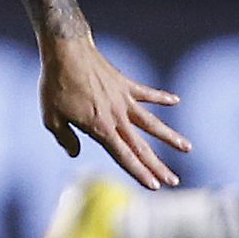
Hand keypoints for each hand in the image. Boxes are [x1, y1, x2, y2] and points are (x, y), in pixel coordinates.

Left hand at [37, 34, 188, 189]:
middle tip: (174, 181)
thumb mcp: (51, 118)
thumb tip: (74, 152)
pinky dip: (161, 97)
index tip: (155, 186)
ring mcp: (124, 99)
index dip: (140, 173)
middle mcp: (117, 117)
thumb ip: (65, 138)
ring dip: (170, 136)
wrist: (67, 51)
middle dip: (158, 166)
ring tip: (187, 147)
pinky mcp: (125, 84)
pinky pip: (147, 93)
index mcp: (100, 128)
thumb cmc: (56, 85)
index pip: (124, 157)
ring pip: (152, 122)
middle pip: (141, 147)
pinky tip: (176, 101)